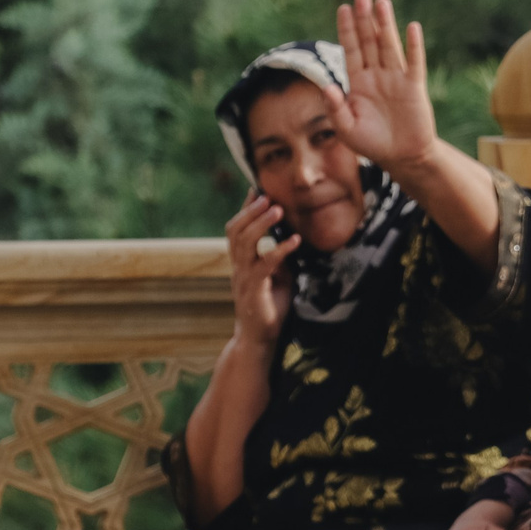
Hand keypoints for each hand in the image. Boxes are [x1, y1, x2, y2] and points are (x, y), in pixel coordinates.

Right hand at [222, 192, 299, 347]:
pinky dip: (280, 250)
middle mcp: (238, 267)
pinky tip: (295, 241)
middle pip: (235, 232)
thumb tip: (288, 241)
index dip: (245, 210)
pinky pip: (265, 265)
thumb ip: (279, 261)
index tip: (257, 190)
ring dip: (262, 224)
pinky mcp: (254, 290)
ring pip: (244, 244)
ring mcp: (243, 278)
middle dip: (251, 211)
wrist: (260, 340)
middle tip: (267, 196)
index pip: (237, 230)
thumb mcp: (279, 280)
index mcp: (242, 263)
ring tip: (278, 210)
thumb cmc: (270, 310)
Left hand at [325, 0, 438, 176]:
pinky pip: (414, 63)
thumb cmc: (371, 143)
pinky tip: (412, 28)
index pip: (350, 49)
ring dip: (386, 24)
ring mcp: (396, 79)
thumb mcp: (346, 129)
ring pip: (389, 46)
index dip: (347, 29)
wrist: (402, 158)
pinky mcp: (414, 87)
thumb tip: (328, 86)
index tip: (343, 8)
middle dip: (365, 18)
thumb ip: (335, 108)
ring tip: (382, 2)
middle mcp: (376, 75)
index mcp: (358, 81)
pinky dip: (413, 46)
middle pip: (369, 41)